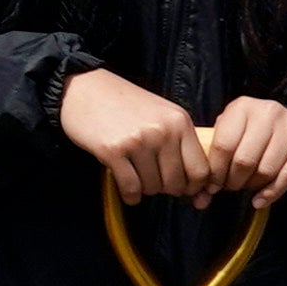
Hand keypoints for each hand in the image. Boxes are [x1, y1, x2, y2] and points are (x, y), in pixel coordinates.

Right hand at [61, 66, 211, 204]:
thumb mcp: (162, 114)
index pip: (201, 169)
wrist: (85, 90)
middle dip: (166, 189)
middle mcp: (162, 131)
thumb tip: (194, 184)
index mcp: (179, 121)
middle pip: (177, 183)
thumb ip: (180, 142)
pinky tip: (128, 190)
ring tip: (136, 174)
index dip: (194, 187)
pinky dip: (130, 195)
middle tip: (155, 181)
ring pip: (152, 187)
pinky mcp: (114, 151)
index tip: (184, 189)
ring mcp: (138, 141)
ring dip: (145, 188)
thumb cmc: (124, 104)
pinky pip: (131, 188)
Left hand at [203, 95, 286, 205]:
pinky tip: (261, 199)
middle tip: (232, 186)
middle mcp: (267, 112)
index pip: (222, 145)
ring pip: (265, 170)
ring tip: (249, 186)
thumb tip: (203, 188)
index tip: (213, 185)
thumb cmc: (258, 135)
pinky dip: (271, 193)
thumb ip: (217, 152)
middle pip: (244, 160)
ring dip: (253, 186)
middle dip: (234, 181)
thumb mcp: (235, 132)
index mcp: (242, 107)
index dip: (215, 171)